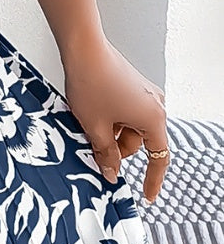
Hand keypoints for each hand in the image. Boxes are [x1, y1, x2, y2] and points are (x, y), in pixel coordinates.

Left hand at [60, 34, 169, 202]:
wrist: (84, 49)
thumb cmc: (92, 83)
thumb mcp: (95, 128)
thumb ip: (106, 154)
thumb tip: (111, 172)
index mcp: (154, 119)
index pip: (158, 158)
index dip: (152, 179)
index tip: (147, 195)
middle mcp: (155, 106)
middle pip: (138, 142)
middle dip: (116, 147)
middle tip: (92, 143)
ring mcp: (145, 95)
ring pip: (128, 128)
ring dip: (110, 132)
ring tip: (88, 121)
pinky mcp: (133, 87)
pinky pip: (124, 113)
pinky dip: (109, 119)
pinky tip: (91, 111)